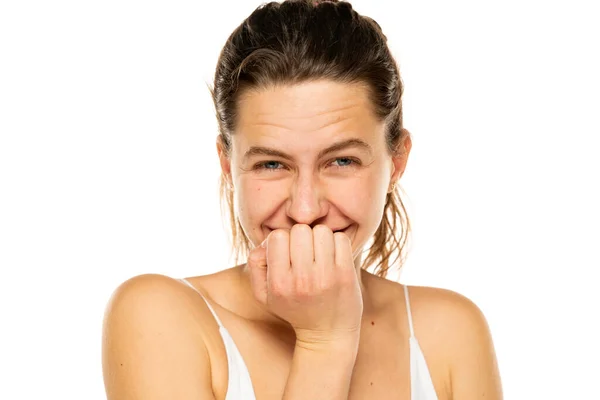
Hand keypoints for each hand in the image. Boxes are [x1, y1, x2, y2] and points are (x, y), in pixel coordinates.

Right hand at [247, 224, 363, 345]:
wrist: (328, 335)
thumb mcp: (264, 295)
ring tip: (320, 254)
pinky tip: (334, 257)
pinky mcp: (346, 275)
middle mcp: (301, 280)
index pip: (277, 236)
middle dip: (303, 236)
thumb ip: (256, 265)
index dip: (283, 239)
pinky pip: (341, 239)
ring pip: (321, 231)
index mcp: (279, 283)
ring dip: (321, 238)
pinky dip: (337, 243)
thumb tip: (266, 241)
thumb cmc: (295, 309)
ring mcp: (326, 277)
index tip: (290, 252)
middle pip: (300, 230)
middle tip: (307, 252)